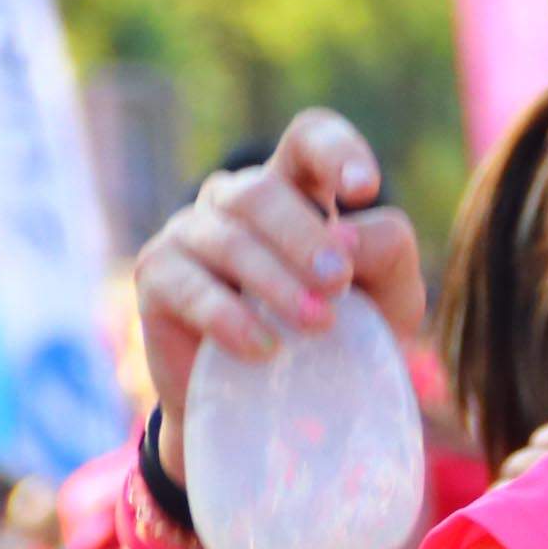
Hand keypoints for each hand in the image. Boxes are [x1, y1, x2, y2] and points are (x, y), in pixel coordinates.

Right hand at [131, 111, 427, 461]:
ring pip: (228, 236)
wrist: (277, 410)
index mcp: (298, 188)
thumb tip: (347, 232)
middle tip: (338, 281)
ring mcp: (191, 232)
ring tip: (317, 324)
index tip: (364, 189)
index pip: (309, 138)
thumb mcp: (390, 302)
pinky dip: (229, 317)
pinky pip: (187, 285)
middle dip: (303, 235)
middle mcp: (238, 199)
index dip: (335, 150)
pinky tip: (264, 348)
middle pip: (262, 189)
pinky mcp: (157, 274)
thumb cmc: (343, 340)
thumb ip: (388, 257)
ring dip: (275, 280)